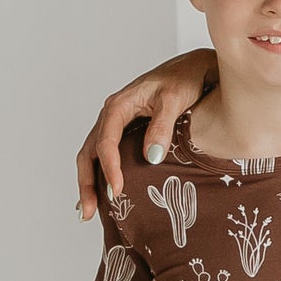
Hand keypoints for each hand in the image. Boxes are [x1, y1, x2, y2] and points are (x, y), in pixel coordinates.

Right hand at [75, 51, 217, 218]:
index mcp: (118, 106)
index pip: (105, 144)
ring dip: (90, 182)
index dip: (109, 170)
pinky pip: (106, 153)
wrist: (194, 67)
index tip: (117, 193)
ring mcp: (117, 122)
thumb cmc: (185, 79)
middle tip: (89, 213)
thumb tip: (151, 157)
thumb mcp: (174, 101)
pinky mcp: (127, 129)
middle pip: (89, 152)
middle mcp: (112, 114)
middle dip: (87, 183)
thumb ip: (162, 127)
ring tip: (89, 210)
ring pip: (93, 155)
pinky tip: (104, 192)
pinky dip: (101, 172)